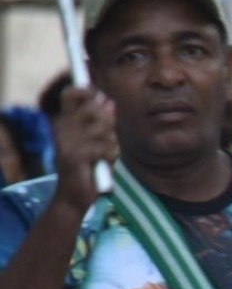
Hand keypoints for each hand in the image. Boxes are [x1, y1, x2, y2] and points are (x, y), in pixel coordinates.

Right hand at [49, 88, 118, 214]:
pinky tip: (103, 164)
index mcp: (65, 122)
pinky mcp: (75, 155)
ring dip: (112, 144)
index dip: (87, 91)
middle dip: (109, 124)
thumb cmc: (89, 168)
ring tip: (105, 156)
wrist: (75, 197)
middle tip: (108, 141)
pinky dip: (111, 156)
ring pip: (104, 129)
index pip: (71, 94)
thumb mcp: (98, 142)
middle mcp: (62, 127)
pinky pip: (106, 146)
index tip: (99, 97)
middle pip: (94, 108)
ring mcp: (67, 140)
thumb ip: (103, 123)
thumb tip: (109, 101)